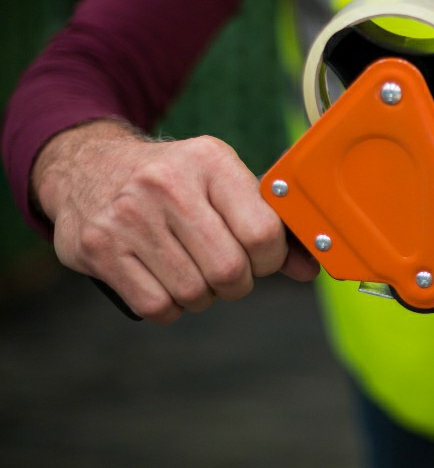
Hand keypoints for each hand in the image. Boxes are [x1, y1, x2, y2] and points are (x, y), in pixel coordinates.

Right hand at [33, 120, 318, 322]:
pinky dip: (169, 305)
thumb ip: (270, 225)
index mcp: (210, 161)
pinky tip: (165, 279)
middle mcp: (167, 185)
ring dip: (203, 295)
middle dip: (238, 282)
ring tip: (192, 269)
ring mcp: (129, 217)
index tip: (262, 257)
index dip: (271, 259)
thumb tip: (311, 269)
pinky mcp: (99, 248)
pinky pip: (156, 306)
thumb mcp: (223, 183)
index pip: (262, 232)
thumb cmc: (174, 180)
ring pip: (194, 293)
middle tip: (228, 270)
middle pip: (229, 270)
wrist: (88, 166)